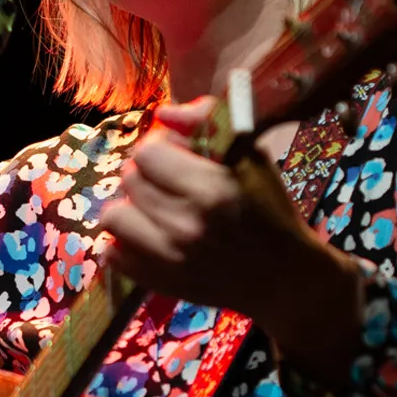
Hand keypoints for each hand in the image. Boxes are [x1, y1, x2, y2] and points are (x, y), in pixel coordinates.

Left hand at [95, 96, 367, 386]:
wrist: (283, 277)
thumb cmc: (269, 210)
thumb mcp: (251, 157)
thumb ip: (208, 123)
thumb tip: (163, 113)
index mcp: (211, 189)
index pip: (148, 152)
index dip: (161, 147)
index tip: (177, 155)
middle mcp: (185, 224)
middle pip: (130, 179)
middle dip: (148, 175)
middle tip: (171, 183)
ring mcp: (168, 258)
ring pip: (113, 216)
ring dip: (131, 207)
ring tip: (156, 209)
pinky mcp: (159, 283)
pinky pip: (112, 254)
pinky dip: (126, 242)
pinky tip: (151, 237)